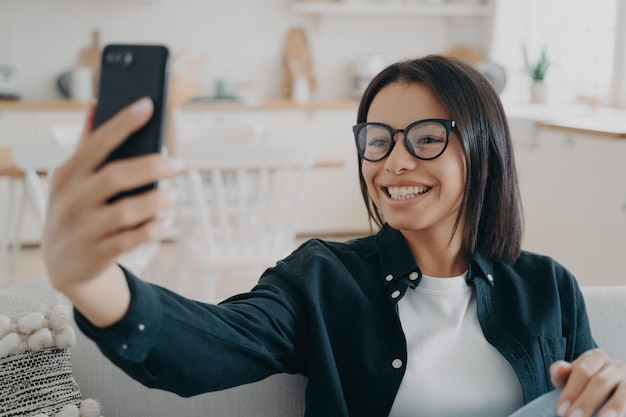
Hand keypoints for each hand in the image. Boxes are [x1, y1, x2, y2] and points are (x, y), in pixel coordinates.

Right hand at [43, 97, 183, 294]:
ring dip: (155, 202)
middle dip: (151, 167)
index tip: (148, 105)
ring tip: (173, 196)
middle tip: (178, 164)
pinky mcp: (96, 254)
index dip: (123, 122)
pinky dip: (151, 230)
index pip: (97, 142)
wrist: (62, 264)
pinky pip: (129, 240)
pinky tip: (166, 222)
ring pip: (124, 211)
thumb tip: (95, 104)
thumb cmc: (74, 211)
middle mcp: (71, 199)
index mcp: (68, 174)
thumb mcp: (71, 179)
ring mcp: (82, 228)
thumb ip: (87, 145)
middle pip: (115, 176)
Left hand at [551, 348, 625, 416]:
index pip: (582, 371)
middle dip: (586, 402)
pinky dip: (622, 408)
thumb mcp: (569, 379)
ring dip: (612, 406)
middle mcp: (615, 365)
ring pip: (622, 390)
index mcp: (596, 357)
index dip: (571, 391)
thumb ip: (561, 373)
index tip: (562, 410)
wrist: (606, 395)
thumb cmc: (583, 386)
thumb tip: (560, 368)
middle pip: (600, 381)